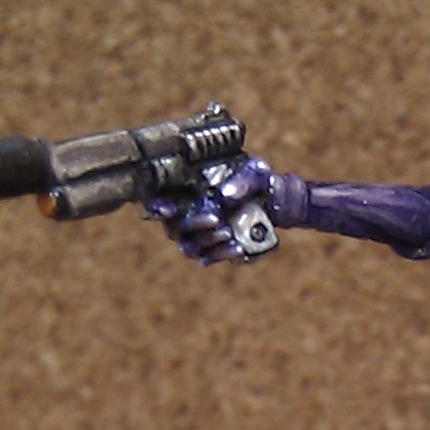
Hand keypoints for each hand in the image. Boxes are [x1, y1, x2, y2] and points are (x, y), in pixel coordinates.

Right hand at [144, 155, 275, 264]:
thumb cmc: (256, 180)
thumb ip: (243, 180)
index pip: (156, 198)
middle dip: (192, 224)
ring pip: (188, 246)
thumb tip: (226, 196)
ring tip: (228, 233)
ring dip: (207, 242)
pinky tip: (237, 248)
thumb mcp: (254, 172)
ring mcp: (197, 234)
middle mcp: (185, 213)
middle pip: (172, 227)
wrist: (276, 202)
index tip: (168, 209)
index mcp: (186, 188)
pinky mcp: (212, 250)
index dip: (154, 206)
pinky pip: (207, 258)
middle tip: (215, 219)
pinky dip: (222, 254)